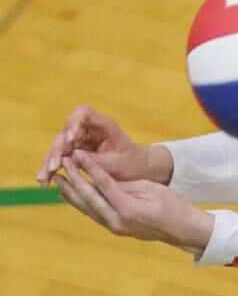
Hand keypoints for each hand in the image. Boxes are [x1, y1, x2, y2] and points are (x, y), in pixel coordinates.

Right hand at [36, 105, 172, 186]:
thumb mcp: (116, 163)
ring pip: (59, 146)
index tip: (70, 138)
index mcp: (103, 124)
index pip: (83, 114)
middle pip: (66, 132)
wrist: (136, 169)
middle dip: (58, 149)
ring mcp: (78, 139)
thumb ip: (95, 160)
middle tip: (53, 166)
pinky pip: (59, 157)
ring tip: (43, 178)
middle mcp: (88, 129)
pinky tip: (44, 181)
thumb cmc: (130, 163)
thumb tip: (71, 158)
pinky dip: (51, 169)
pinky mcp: (73, 151)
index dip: (74, 123)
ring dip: (49, 161)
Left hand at [53, 150, 213, 254]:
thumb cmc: (172, 205)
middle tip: (63, 163)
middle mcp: (117, 220)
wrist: (181, 229)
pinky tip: (71, 196)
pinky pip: (93, 214)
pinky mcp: (115, 228)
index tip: (77, 154)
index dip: (89, 167)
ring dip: (72, 193)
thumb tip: (102, 179)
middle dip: (74, 179)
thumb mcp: (150, 188)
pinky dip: (81, 203)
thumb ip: (124, 185)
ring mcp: (115, 227)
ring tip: (59, 178)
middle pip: (89, 198)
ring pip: (87, 208)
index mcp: (128, 208)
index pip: (103, 184)